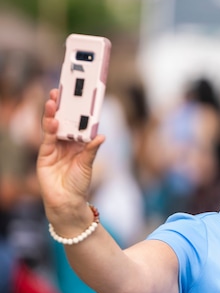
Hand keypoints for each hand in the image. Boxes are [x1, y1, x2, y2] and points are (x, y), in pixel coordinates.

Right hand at [37, 89, 104, 223]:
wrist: (67, 202)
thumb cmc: (80, 184)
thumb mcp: (88, 164)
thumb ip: (91, 150)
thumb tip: (101, 136)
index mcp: (78, 144)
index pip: (76, 124)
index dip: (76, 111)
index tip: (78, 97)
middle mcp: (65, 143)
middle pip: (62, 121)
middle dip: (61, 107)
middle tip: (60, 91)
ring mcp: (53, 148)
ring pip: (52, 127)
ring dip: (52, 113)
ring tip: (53, 101)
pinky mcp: (44, 155)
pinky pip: (47, 140)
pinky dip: (50, 130)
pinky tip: (53, 121)